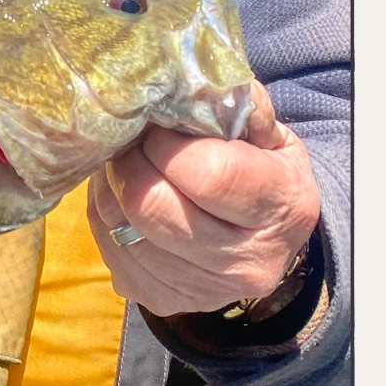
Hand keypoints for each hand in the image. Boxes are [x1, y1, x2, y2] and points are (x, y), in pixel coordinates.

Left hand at [87, 82, 319, 317]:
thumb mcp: (266, 133)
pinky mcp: (159, 300)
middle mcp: (244, 263)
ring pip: (120, 226)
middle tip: (134, 140)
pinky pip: (108, 248)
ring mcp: (200, 290)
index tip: (160, 124)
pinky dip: (105, 213)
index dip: (168, 142)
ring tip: (128, 162)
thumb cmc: (262, 171)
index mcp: (280, 209)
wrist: (265, 238)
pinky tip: (123, 195)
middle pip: (152, 205)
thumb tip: (184, 85)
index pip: (206, 174)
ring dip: (112, 185)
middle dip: (131, 160)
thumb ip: (232, 105)